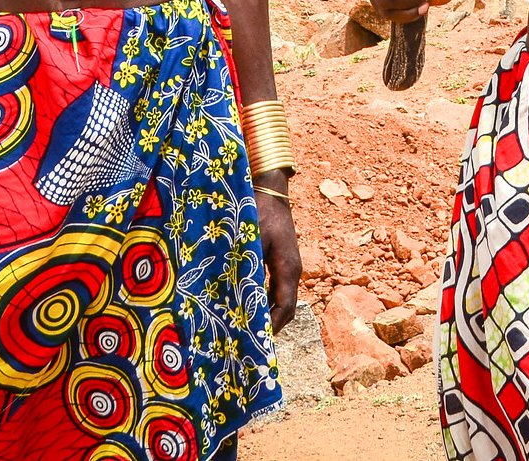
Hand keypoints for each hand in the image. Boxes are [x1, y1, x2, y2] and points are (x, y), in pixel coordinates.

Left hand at [254, 178, 299, 332]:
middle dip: (269, 325)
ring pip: (281, 299)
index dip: (272, 326)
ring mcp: (288, 266)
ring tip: (246, 328)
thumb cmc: (260, 210)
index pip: (285, 306)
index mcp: (288, 267)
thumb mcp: (252, 236)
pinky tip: (247, 304)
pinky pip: (275, 288)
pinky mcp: (280, 260)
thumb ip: (247, 263)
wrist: (270, 189)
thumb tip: (237, 289)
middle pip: (285, 307)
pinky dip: (265, 301)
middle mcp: (291, 270)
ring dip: (267, 313)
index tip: (256, 340)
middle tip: (247, 340)